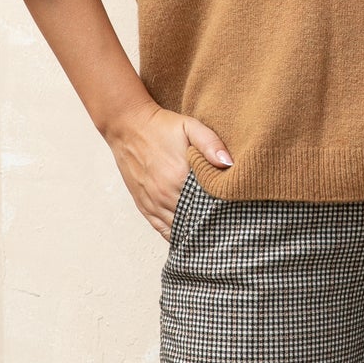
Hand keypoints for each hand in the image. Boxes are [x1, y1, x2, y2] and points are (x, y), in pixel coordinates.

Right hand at [102, 102, 233, 241]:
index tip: (236, 212)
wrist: (128, 126)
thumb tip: (229, 163)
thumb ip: (211, 144)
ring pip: (179, 230)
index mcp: (180, 177)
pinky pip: (162, 230)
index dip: (224, 210)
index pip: (209, 204)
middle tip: (228, 224)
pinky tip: (189, 235)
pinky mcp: (143, 206)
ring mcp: (153, 203)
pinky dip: (176, 235)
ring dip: (195, 231)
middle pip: (195, 220)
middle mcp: (165, 195)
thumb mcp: (190, 127)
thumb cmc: (161, 126)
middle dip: (212, 223)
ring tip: (212, 233)